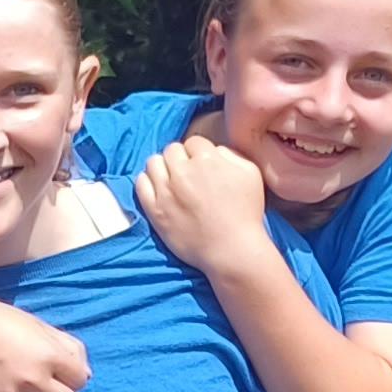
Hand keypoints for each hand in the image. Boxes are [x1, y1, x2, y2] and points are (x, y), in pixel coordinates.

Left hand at [135, 137, 283, 277]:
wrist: (232, 249)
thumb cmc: (246, 212)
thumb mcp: (250, 173)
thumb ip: (230, 154)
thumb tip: (214, 150)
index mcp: (207, 159)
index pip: (193, 141)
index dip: (199, 152)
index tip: (202, 165)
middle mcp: (183, 172)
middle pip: (172, 150)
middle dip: (180, 158)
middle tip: (188, 174)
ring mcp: (166, 191)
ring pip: (153, 162)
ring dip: (162, 167)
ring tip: (171, 180)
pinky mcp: (154, 209)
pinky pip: (141, 183)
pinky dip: (147, 181)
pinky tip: (158, 188)